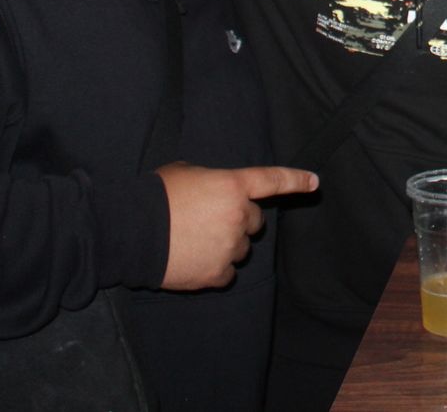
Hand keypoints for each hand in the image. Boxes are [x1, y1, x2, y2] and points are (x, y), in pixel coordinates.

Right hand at [156, 162, 318, 290]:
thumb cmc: (155, 196)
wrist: (131, 232)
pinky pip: (226, 272)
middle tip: (208, 221)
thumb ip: (211, 180)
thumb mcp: (185, 173)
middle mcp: (239, 216)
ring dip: (225, 245)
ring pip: (241, 249)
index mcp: (233, 186)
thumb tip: (211, 190)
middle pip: (254, 221)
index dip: (296, 180)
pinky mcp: (218, 274)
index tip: (315, 183)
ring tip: (194, 241)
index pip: (272, 180)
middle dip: (237, 221)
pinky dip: (213, 268)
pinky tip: (191, 260)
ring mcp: (230, 247)